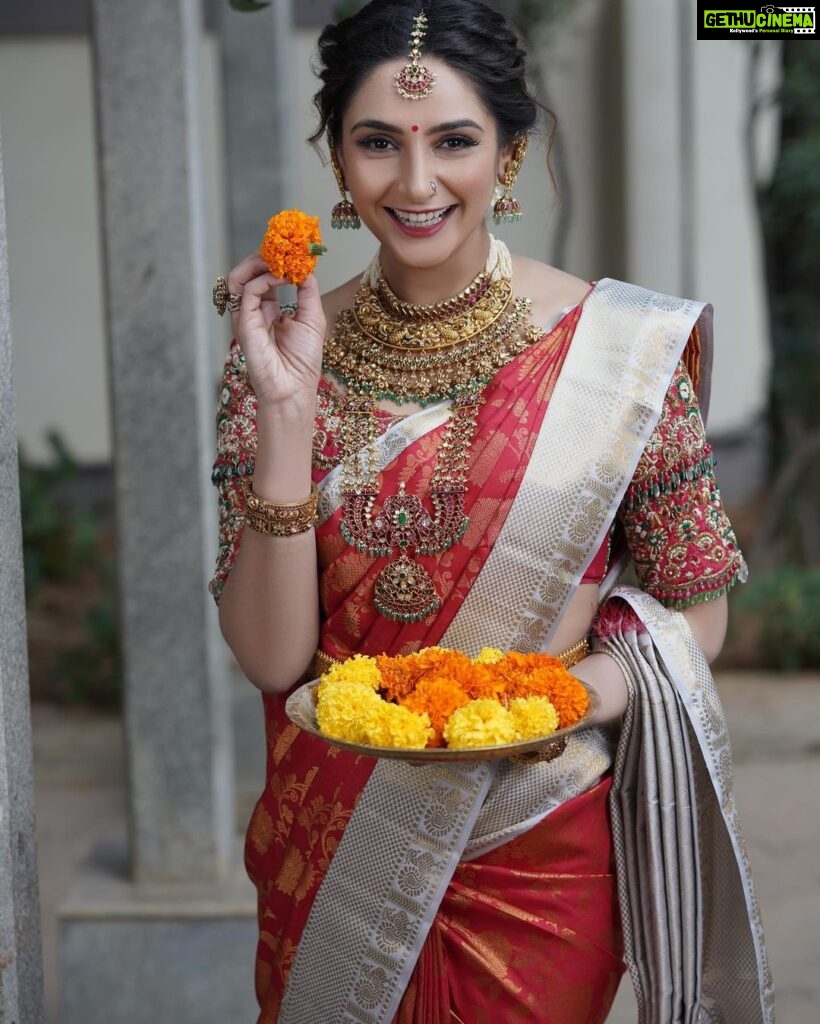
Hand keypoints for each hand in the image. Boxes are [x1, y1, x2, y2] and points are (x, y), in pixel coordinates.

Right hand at [226, 254, 325, 409]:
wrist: (293, 389)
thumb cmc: (302, 362)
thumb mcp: (312, 318)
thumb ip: (307, 291)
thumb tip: (306, 266)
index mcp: (269, 310)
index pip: (265, 276)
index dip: (276, 261)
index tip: (294, 251)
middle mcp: (254, 311)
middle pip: (248, 273)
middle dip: (265, 257)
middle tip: (285, 250)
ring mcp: (246, 316)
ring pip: (239, 277)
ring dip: (259, 263)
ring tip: (281, 260)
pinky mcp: (243, 323)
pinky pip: (248, 291)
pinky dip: (264, 279)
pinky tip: (282, 278)